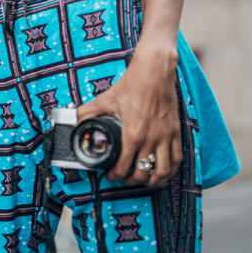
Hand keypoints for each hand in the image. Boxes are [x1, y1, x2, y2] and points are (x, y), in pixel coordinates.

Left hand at [75, 46, 182, 186]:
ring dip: (153, 180)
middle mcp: (151, 139)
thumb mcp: (106, 99)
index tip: (111, 175)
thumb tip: (74, 120)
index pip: (124, 165)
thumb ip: (88, 112)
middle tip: (124, 178)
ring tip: (144, 180)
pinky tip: (163, 171)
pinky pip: (177, 159)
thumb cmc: (133, 85)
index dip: (115, 175)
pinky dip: (170, 170)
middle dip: (132, 179)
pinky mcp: (175, 133)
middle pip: (143, 172)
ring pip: (163, 171)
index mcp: (133, 133)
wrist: (155, 72)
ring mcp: (165, 137)